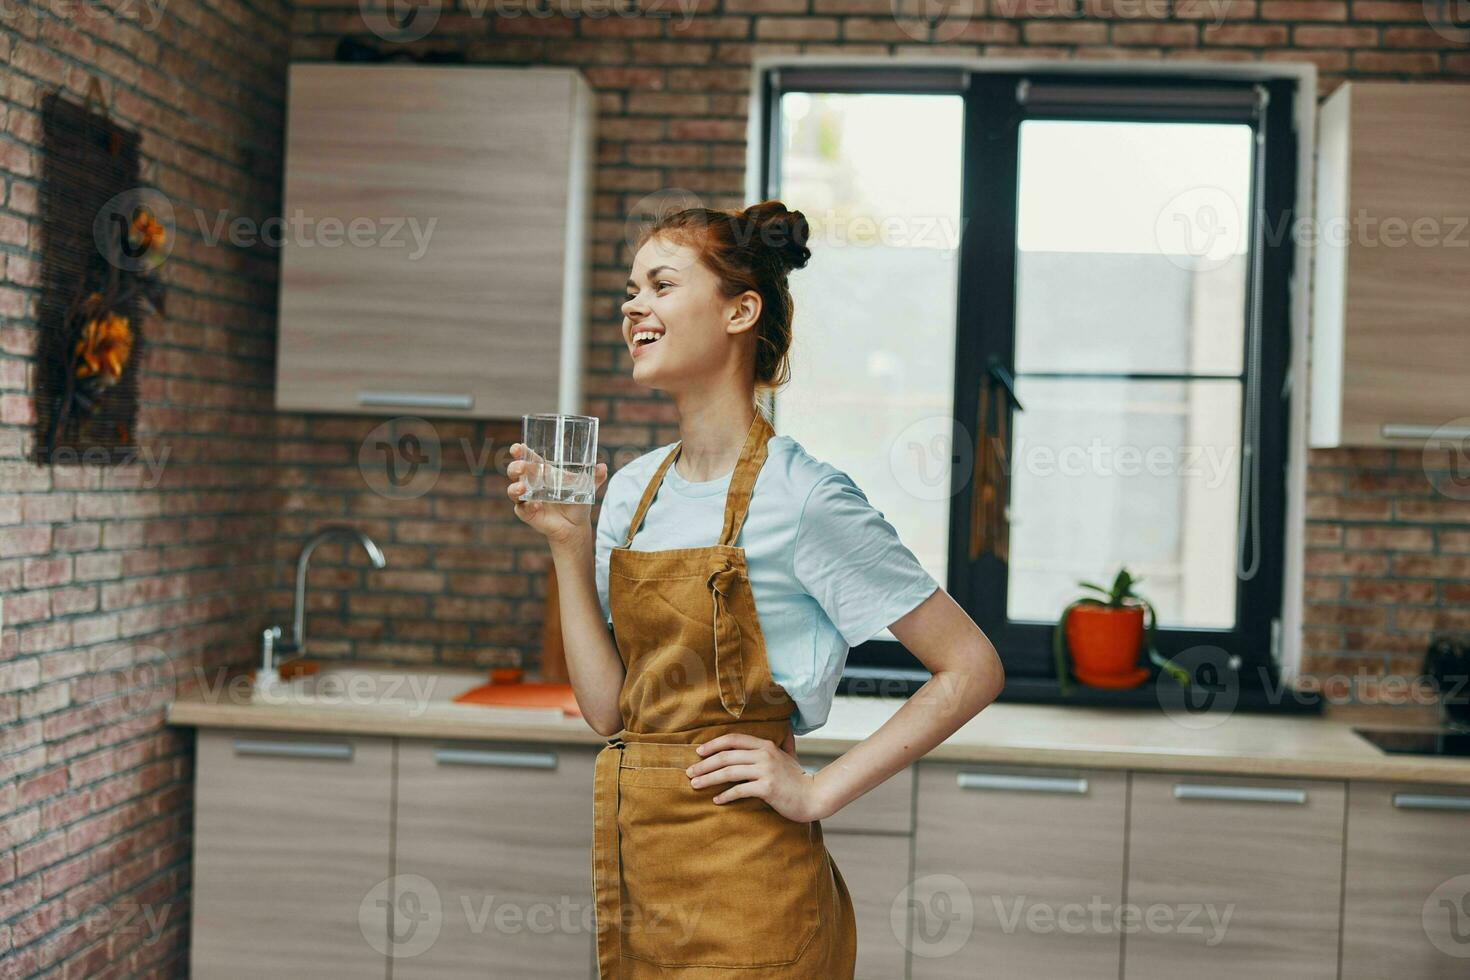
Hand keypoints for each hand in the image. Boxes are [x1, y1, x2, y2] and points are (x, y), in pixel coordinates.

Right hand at [507, 443, 607, 546]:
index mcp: (542, 471)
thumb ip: (595, 477)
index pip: (527, 457)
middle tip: (522, 466)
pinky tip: (536, 505)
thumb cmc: (576, 501)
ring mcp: (527, 498)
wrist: (575, 525)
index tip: (517, 447)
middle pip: (516, 471)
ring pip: (513, 490)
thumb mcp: (587, 487)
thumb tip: (602, 467)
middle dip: (515, 466)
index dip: (520, 451)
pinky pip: (522, 509)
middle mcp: (531, 483)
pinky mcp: (527, 513)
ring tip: (522, 487)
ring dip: (515, 487)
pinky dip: (527, 506)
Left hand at [685, 732, 827, 822]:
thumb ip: (785, 743)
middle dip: (704, 764)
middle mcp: (764, 754)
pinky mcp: (767, 787)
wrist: (813, 797)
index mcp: (766, 745)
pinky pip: (739, 790)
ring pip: (729, 772)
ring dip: (708, 778)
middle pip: (726, 756)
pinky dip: (725, 795)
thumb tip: (787, 729)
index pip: (733, 739)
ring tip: (695, 784)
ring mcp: (766, 770)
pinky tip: (716, 800)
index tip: (699, 752)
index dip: (713, 744)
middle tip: (690, 772)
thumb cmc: (798, 779)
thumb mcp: (790, 756)